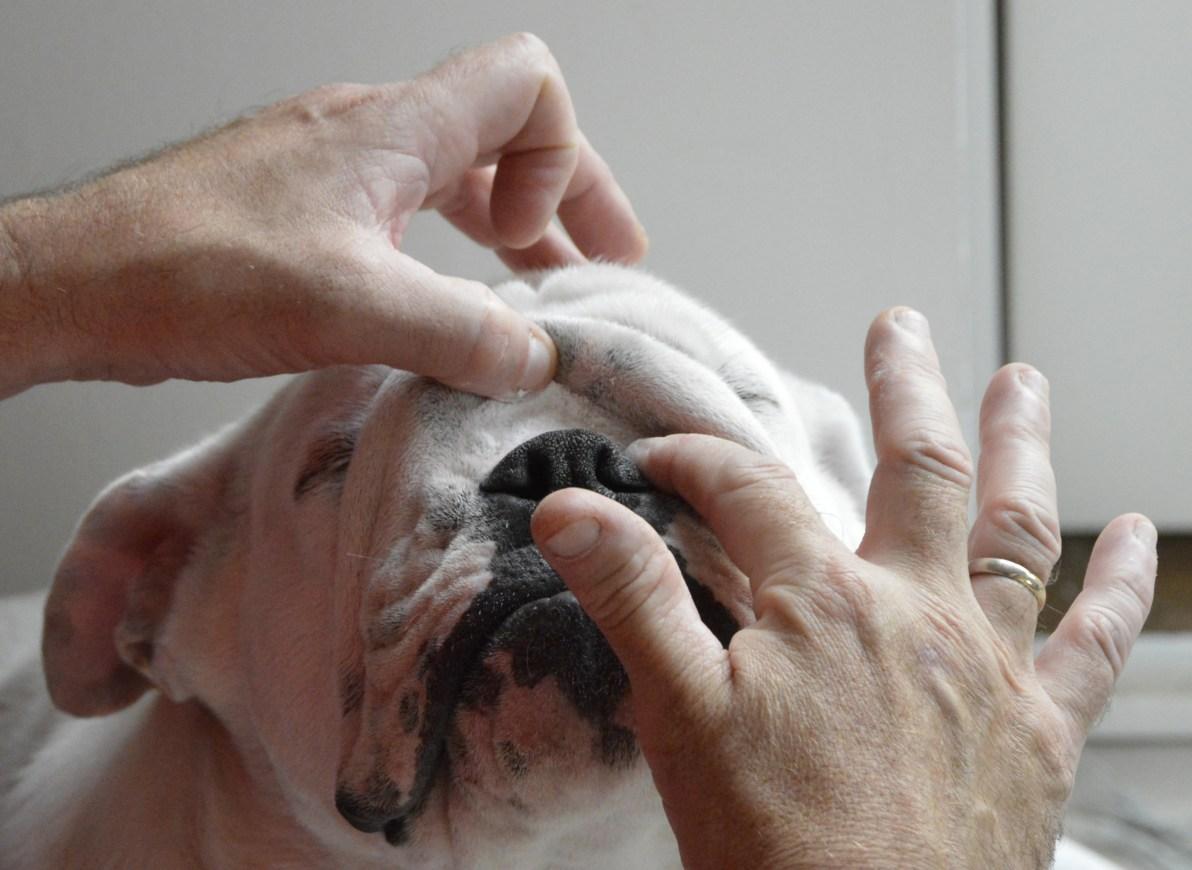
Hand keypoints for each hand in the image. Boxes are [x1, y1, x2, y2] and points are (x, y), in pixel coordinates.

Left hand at [0, 33, 645, 398]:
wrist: (76, 282)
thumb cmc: (186, 270)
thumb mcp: (349, 307)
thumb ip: (458, 332)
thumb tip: (534, 357)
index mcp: (395, 133)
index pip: (525, 86)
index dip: (562, 159)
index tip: (542, 244)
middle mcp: (371, 137)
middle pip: (503, 134)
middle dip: (564, 198)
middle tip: (603, 263)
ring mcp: (336, 172)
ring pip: (454, 176)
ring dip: (509, 228)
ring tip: (541, 286)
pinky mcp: (305, 212)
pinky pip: (406, 213)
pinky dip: (449, 254)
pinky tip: (446, 307)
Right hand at [531, 308, 1156, 867]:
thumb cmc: (775, 850)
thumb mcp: (680, 718)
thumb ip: (633, 598)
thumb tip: (572, 508)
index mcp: (822, 603)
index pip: (748, 491)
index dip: (696, 461)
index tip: (660, 461)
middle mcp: (916, 610)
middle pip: (917, 468)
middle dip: (904, 385)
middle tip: (902, 326)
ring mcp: (986, 663)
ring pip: (1016, 527)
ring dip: (1020, 446)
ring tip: (1023, 383)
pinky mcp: (1037, 728)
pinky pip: (1092, 640)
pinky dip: (1120, 584)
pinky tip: (1134, 540)